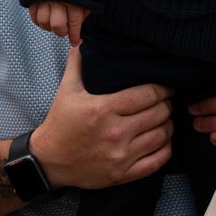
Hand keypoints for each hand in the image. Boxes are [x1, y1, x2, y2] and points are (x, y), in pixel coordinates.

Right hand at [28, 0, 88, 45]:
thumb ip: (85, 9)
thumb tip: (79, 26)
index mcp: (74, 1)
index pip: (74, 25)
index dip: (74, 36)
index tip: (74, 41)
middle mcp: (58, 1)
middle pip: (57, 26)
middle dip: (61, 32)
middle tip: (64, 30)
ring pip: (43, 22)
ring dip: (48, 27)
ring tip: (53, 24)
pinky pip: (33, 14)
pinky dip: (37, 21)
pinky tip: (44, 19)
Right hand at [30, 46, 173, 189]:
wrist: (48, 162)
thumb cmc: (60, 124)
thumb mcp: (67, 90)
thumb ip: (77, 63)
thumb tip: (82, 40)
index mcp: (104, 109)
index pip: (148, 94)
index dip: (163, 89)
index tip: (166, 87)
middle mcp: (115, 132)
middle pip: (158, 114)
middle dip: (166, 105)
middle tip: (166, 102)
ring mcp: (120, 155)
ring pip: (161, 136)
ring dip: (168, 125)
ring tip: (165, 119)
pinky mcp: (122, 174)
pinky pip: (157, 161)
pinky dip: (165, 149)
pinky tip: (162, 141)